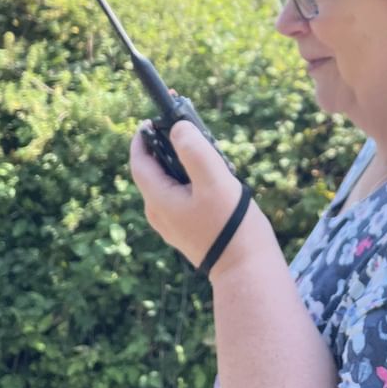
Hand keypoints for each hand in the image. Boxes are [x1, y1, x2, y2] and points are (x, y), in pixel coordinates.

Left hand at [130, 120, 266, 281]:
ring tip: (213, 156)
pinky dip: (194, 182)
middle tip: (192, 131)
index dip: (143, 138)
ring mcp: (173, 225)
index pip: (140, 162)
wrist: (246, 268)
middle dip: (170, 148)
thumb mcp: (213, 180)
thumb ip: (194, 150)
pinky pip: (183, 197)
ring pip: (171, 183)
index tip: (152, 119)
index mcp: (158, 200)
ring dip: (186, 165)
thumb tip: (177, 128)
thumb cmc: (231, 224)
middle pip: (156, 171)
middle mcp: (159, 213)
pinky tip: (219, 182)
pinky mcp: (188, 231)